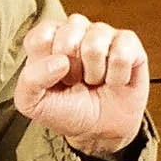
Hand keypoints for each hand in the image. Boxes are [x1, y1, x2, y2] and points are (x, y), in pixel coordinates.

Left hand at [14, 15, 148, 159]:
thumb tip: (60, 61)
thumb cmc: (65, 111)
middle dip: (71, 70)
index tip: (52, 79)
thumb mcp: (32, 102)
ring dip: (94, 74)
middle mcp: (75, 30)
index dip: (46, 63)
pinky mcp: (129, 43)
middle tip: (74, 81)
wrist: (99, 129)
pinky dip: (117, 77)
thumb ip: (30, 80)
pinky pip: (122, 55)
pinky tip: (113, 80)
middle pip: (68, 37)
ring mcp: (103, 34)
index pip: (40, 36)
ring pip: (95, 45)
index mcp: (47, 38)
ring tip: (93, 80)